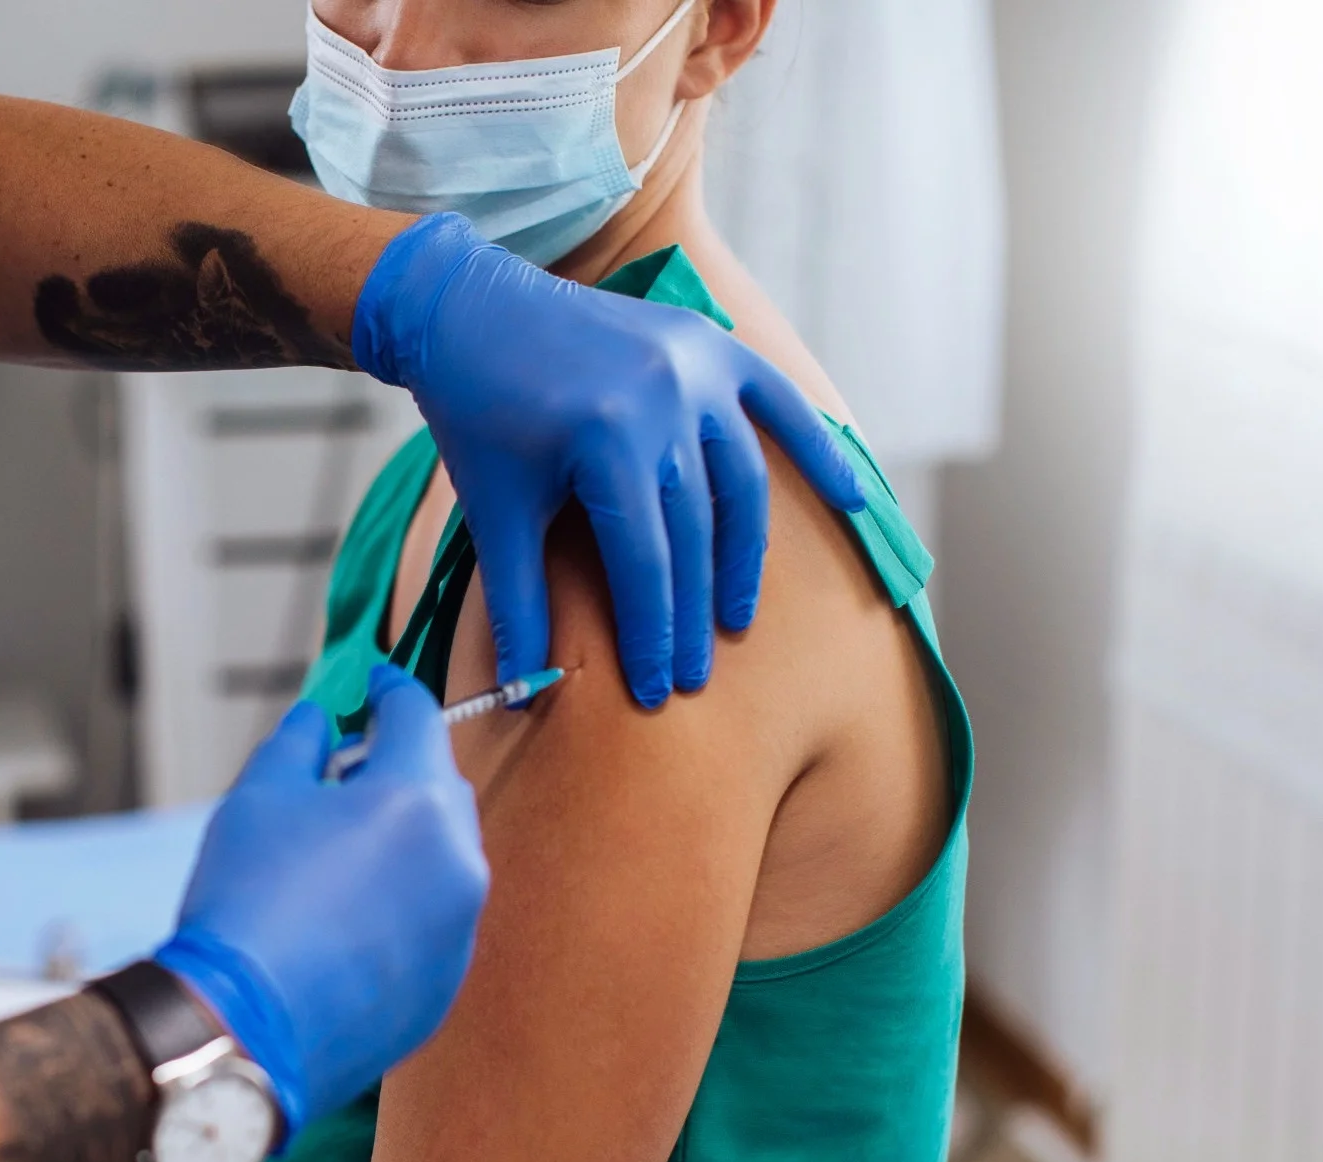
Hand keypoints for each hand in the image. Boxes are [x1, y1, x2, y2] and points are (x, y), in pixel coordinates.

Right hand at [155, 667, 487, 1134]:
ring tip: (339, 851)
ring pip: (445, 856)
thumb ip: (299, 744)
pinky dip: (405, 902)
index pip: (419, 717)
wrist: (243, 1028)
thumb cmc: (247, 907)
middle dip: (399, 768)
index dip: (392, 691)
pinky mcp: (448, 983)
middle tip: (346, 772)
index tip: (375, 684)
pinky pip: (437, 919)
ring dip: (405, 839)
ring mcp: (461, 928)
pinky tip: (346, 916)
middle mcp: (458, 861)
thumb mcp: (259, 798)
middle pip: (441, 785)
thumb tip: (318, 719)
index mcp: (416, 801)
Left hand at [351, 213, 866, 705]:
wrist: (470, 307)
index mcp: (606, 437)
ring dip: (742, 558)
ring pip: (740, 484)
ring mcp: (695, 367)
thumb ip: (517, 602)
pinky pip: (777, 403)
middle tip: (691, 676)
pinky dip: (817, 449)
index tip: (654, 691)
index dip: (652, 634)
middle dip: (692, 614)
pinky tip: (852, 498)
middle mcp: (663, 398)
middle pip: (694, 533)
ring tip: (734, 620)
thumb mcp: (492, 509)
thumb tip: (519, 692)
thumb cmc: (475, 413)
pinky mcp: (709, 346)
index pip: (645, 563)